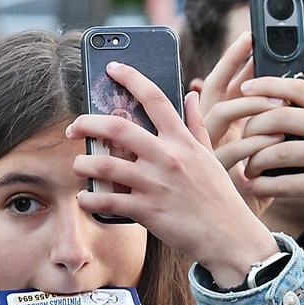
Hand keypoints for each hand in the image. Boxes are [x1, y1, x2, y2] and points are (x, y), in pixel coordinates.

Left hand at [68, 61, 280, 286]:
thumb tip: (190, 95)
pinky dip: (90, 198)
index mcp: (182, 141)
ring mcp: (155, 184)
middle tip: (74, 127)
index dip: (131, 77)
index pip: (155, 98)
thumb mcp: (211, 157)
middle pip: (118, 128)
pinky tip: (85, 198)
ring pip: (105, 164)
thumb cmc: (219, 198)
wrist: (229, 238)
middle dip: (88, 123)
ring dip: (83, 163)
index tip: (113, 67)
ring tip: (79, 165)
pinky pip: (108, 200)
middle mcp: (167, 157)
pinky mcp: (147, 211)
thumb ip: (196, 125)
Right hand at [198, 33, 273, 216]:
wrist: (242, 234)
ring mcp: (208, 154)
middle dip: (238, 72)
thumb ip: (275, 122)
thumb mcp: (267, 151)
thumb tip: (294, 88)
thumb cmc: (257, 188)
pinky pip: (233, 153)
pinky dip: (257, 143)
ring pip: (221, 116)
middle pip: (216, 92)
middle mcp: (208, 135)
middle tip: (265, 62)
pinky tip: (278, 140)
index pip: (222, 82)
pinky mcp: (218, 178)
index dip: (234, 59)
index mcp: (219, 125)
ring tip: (280, 103)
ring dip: (251, 106)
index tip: (251, 36)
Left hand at [224, 62, 303, 232]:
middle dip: (254, 126)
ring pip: (280, 152)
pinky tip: (256, 187)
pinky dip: (266, 186)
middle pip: (283, 116)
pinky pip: (287, 184)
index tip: (245, 88)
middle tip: (243, 137)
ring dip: (256, 161)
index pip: (301, 88)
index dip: (268, 85)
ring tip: (248, 167)